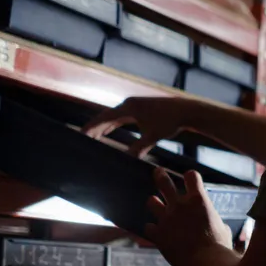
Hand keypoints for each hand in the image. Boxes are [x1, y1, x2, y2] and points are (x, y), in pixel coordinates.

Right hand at [84, 96, 203, 155]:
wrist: (186, 110)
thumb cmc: (170, 122)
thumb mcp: (152, 136)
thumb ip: (138, 148)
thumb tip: (127, 161)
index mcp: (129, 108)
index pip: (104, 118)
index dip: (91, 127)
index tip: (79, 134)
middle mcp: (129, 104)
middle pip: (106, 116)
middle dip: (93, 128)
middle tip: (80, 138)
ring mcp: (135, 105)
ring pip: (113, 117)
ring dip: (102, 126)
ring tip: (90, 137)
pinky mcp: (140, 109)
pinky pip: (121, 117)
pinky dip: (113, 125)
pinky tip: (108, 132)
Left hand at [144, 168, 233, 265]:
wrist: (205, 263)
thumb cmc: (219, 246)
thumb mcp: (223, 229)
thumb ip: (216, 222)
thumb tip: (218, 225)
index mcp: (199, 200)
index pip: (191, 176)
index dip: (191, 177)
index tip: (191, 179)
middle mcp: (180, 205)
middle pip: (164, 182)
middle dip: (160, 176)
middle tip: (158, 172)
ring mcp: (166, 219)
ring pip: (152, 202)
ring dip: (154, 203)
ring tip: (154, 202)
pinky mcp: (158, 234)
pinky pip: (149, 227)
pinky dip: (153, 229)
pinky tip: (156, 232)